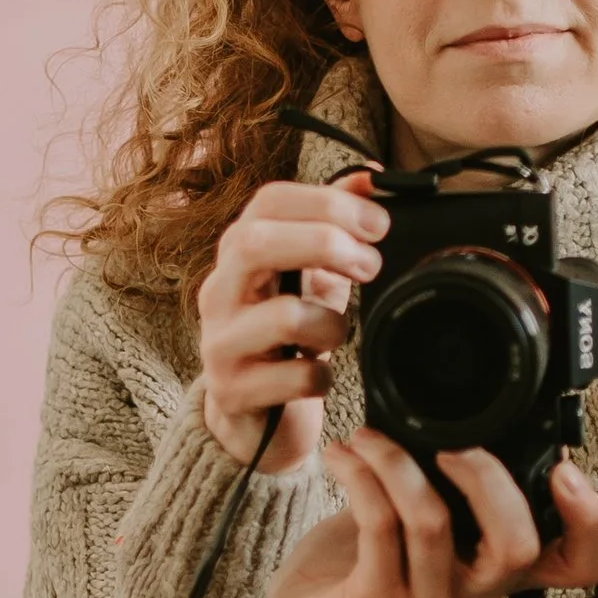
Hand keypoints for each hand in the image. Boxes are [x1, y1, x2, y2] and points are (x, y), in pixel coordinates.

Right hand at [196, 172, 388, 472]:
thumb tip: (372, 176)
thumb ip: (334, 226)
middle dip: (325, 243)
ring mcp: (220, 343)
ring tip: (339, 334)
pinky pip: (293, 377)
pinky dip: (321, 375)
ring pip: (282, 315)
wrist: (250, 421)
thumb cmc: (283, 339)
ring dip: (331, 323)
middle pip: (256, 242)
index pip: (269, 201)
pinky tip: (321, 375)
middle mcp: (220, 291)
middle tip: (370, 266)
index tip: (378, 224)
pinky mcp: (232, 392)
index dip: (327, 202)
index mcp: (239, 254)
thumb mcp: (311, 276)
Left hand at [256, 430, 597, 597]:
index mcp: (497, 573)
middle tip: (447, 441)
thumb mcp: (418, 525)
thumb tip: (453, 415)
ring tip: (367, 437)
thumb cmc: (361, 573)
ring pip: (434, 522)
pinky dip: (360, 476)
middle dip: (486, 475)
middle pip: (519, 545)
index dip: (588, 519)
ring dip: (396, 461)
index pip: (579, 566)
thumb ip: (447, 488)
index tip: (563, 468)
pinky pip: (379, 525)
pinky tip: (342, 458)